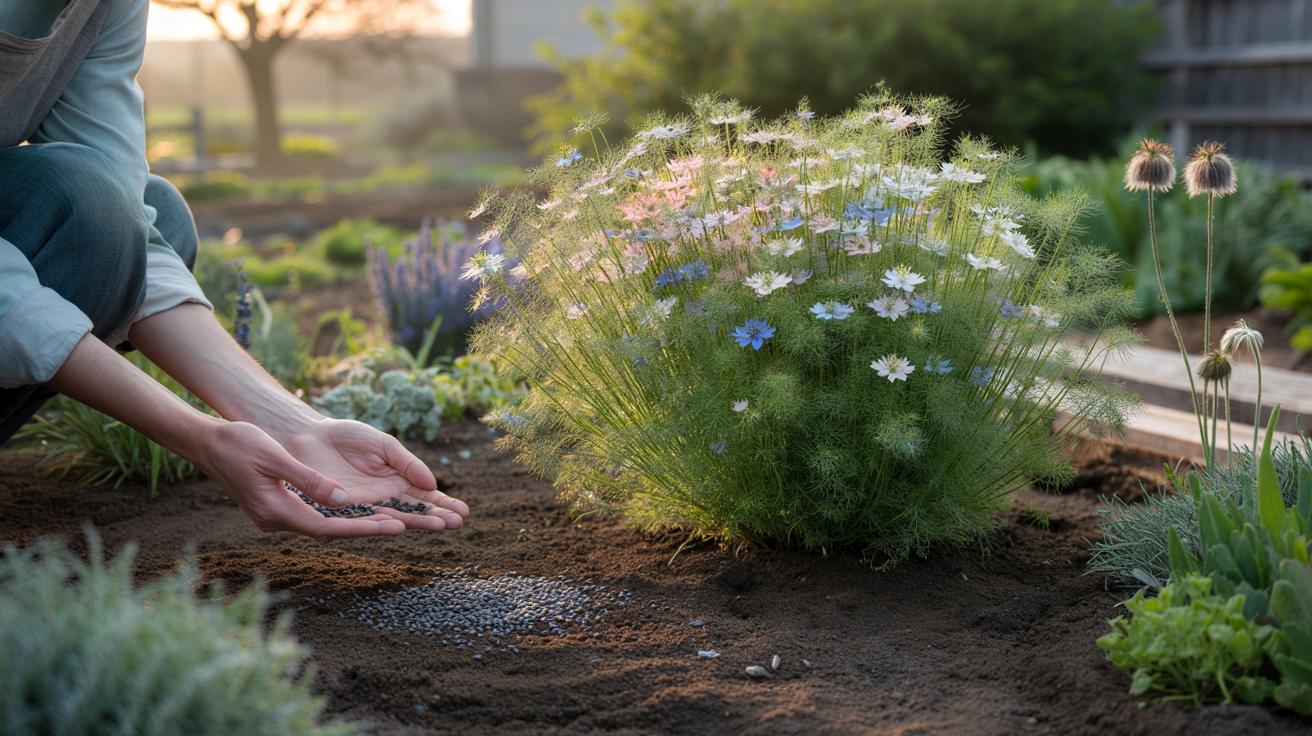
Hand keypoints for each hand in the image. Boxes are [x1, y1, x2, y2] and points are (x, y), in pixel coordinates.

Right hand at [195, 421, 406, 538]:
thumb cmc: (239, 443)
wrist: (206, 443)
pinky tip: (358, 510)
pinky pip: (312, 516)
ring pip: (321, 525)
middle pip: (328, 531)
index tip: (393, 526)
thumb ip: (309, 480)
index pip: (327, 528)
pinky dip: (337, 515)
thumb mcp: (276, 457)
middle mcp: (275, 520)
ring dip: (353, 524)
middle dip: (364, 529)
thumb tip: (342, 501)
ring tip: (390, 520)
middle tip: (404, 526)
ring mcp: (274, 516)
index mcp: (275, 510)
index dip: (361, 529)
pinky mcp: (275, 508)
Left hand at [282, 419, 469, 531]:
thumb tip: (432, 482)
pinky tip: (400, 526)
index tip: (463, 511)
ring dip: (416, 523)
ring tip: (439, 526)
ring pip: (394, 519)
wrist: (306, 437)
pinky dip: (381, 524)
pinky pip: (362, 521)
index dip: (444, 504)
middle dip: (436, 517)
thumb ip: (407, 463)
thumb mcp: (383, 445)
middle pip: (414, 512)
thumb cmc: (346, 438)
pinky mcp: (341, 513)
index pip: (425, 497)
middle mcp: (384, 500)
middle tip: (456, 523)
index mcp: (397, 482)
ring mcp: (363, 508)